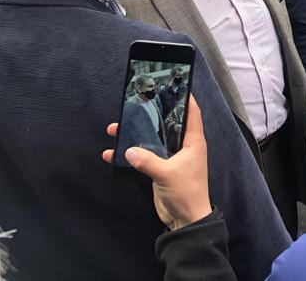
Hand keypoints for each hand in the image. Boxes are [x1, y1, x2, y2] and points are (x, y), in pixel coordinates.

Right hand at [101, 96, 210, 230]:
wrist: (185, 219)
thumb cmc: (186, 192)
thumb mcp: (167, 174)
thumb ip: (148, 161)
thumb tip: (129, 150)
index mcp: (193, 142)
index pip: (192, 113)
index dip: (185, 99)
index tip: (175, 86)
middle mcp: (183, 147)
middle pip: (165, 124)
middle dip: (149, 116)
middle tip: (132, 107)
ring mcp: (171, 158)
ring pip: (152, 140)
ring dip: (134, 135)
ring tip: (115, 128)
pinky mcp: (160, 169)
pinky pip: (144, 157)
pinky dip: (130, 154)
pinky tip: (112, 153)